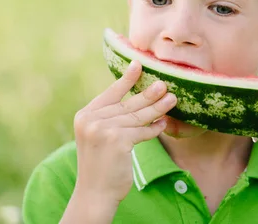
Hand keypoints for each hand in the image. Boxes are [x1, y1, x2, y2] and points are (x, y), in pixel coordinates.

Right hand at [72, 60, 176, 203]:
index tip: (139, 64)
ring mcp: (103, 129)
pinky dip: (154, 129)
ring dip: (158, 109)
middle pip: (127, 104)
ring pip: (138, 117)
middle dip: (149, 94)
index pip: (110, 93)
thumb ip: (112, 119)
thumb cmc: (101, 165)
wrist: (94, 194)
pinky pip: (142, 131)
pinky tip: (163, 124)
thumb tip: (140, 101)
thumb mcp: (99, 137)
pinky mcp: (118, 140)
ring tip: (172, 99)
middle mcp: (92, 120)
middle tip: (165, 85)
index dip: (126, 79)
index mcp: (85, 115)